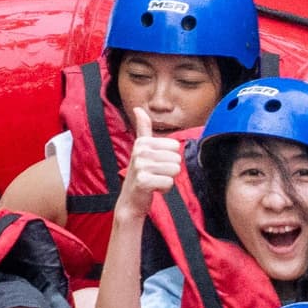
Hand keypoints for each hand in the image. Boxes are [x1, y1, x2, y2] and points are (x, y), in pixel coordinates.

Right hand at [112, 102, 184, 219]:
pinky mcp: (143, 181)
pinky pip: (169, 183)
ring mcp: (140, 166)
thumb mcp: (141, 148)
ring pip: (175, 170)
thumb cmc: (141, 173)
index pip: (175, 146)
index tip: (155, 164)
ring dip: (167, 179)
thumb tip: (137, 108)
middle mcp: (140, 151)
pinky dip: (164, 189)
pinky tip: (153, 189)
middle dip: (169, 170)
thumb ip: (142, 128)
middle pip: (176, 158)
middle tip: (155, 174)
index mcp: (142, 142)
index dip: (169, 158)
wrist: (130, 200)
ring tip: (154, 181)